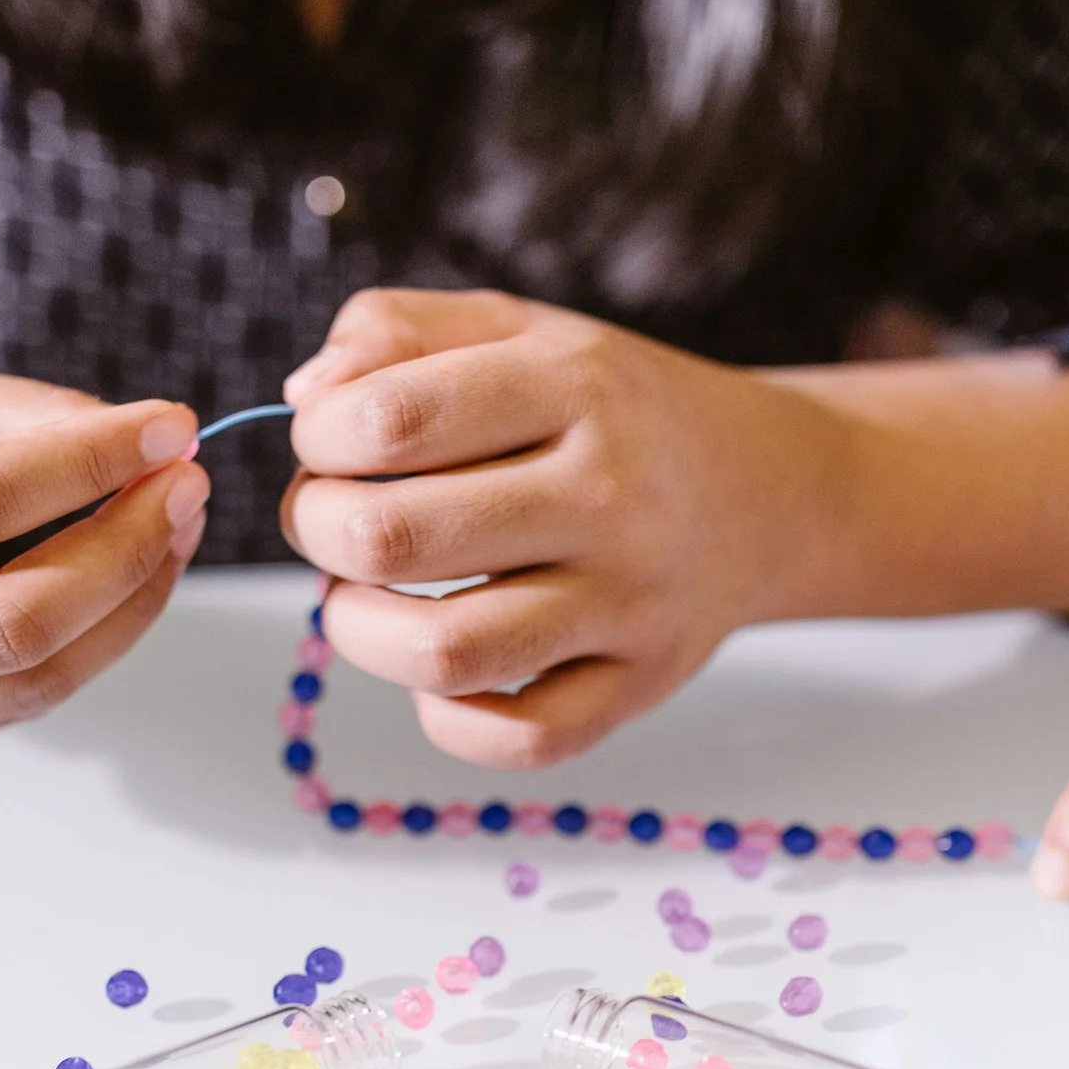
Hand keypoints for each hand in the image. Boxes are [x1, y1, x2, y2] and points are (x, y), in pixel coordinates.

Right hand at [0, 348, 206, 731]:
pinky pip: (18, 698)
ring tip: (173, 522)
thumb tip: (143, 442)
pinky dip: (94, 638)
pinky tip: (128, 571)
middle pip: (10, 621)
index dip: (84, 467)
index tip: (168, 426)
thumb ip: (8, 414)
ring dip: (127, 603)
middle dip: (125, 552)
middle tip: (186, 483)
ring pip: (30, 678)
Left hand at [279, 288, 862, 767]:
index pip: (389, 420)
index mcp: (573, 387)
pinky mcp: (638, 686)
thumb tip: (305, 396)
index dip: (318, 438)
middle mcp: (609, 496)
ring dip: (358, 630)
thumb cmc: (607, 411)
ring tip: (363, 599)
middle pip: (393, 538)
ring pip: (444, 653)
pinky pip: (520, 739)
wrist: (763, 492)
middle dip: (320, 529)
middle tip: (336, 520)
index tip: (329, 443)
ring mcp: (629, 602)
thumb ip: (396, 331)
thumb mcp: (516, 330)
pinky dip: (446, 718)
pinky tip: (438, 672)